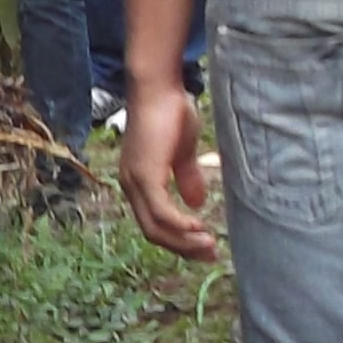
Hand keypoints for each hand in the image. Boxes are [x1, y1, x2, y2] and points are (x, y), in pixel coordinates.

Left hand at [117, 74, 217, 261]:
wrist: (159, 87)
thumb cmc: (171, 113)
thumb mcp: (183, 152)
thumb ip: (187, 177)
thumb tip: (197, 203)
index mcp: (139, 183)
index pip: (155, 223)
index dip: (178, 239)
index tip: (204, 246)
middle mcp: (131, 187)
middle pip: (154, 232)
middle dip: (183, 248)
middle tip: (210, 255)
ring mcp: (135, 182)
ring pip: (156, 228)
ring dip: (184, 242)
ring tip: (209, 245)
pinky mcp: (144, 175)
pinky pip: (162, 213)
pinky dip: (180, 226)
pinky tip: (198, 228)